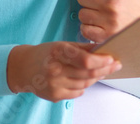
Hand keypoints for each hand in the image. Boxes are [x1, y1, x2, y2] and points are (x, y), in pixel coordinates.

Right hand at [6, 42, 121, 101]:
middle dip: (105, 69)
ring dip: (96, 78)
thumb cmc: (46, 53)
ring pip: (84, 84)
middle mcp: (55, 69)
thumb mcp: (62, 44)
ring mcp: (54, 85)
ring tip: (102, 71)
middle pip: (87, 74)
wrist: (23, 68)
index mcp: (58, 51)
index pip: (84, 60)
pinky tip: (84, 79)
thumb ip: (82, 48)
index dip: (101, 61)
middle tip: (116, 65)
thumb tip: (102, 49)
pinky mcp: (54, 96)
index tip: (112, 58)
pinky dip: (84, 86)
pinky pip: (77, 93)